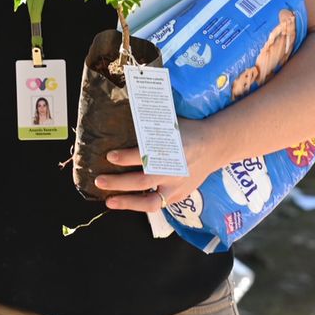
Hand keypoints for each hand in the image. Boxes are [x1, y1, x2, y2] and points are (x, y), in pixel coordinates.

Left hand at [95, 121, 216, 213]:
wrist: (214, 146)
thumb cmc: (188, 131)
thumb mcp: (171, 123)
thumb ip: (150, 123)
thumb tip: (125, 109)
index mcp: (172, 150)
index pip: (145, 156)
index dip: (126, 158)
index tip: (110, 156)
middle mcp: (174, 171)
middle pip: (142, 181)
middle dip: (118, 182)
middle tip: (100, 180)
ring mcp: (177, 187)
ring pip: (150, 202)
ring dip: (127, 203)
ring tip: (110, 201)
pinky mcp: (179, 196)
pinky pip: (157, 205)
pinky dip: (140, 204)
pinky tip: (126, 202)